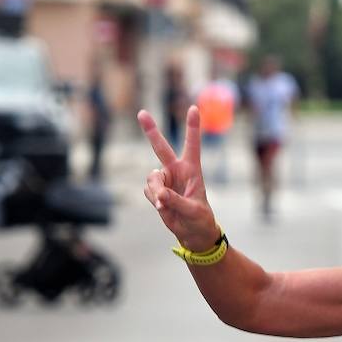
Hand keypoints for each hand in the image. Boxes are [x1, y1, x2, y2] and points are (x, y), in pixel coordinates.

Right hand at [138, 106, 218, 251]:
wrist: (192, 232)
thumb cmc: (200, 219)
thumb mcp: (193, 211)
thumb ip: (176, 201)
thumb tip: (160, 194)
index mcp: (192, 170)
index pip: (192, 145)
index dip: (192, 127)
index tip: (193, 108)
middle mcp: (176, 171)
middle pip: (161, 148)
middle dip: (151, 131)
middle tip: (142, 113)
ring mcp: (165, 180)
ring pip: (151, 178)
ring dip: (156, 191)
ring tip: (164, 204)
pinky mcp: (156, 190)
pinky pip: (148, 190)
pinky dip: (153, 199)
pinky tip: (162, 207)